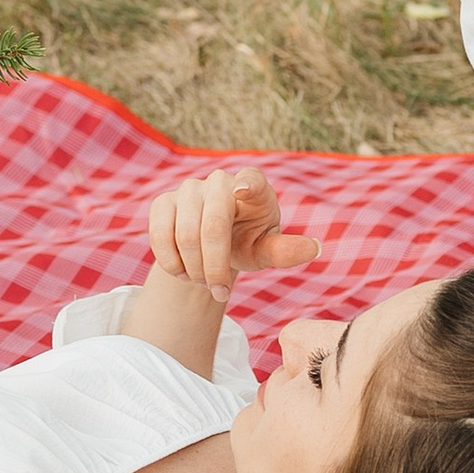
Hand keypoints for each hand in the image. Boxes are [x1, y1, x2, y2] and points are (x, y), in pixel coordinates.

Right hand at [145, 167, 321, 299]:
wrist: (212, 243)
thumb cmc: (247, 241)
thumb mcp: (266, 249)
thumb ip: (285, 250)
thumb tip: (314, 248)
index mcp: (253, 186)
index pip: (251, 180)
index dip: (246, 185)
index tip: (243, 191)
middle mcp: (219, 181)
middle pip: (212, 227)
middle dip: (214, 268)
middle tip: (220, 292)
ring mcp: (189, 189)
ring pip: (184, 235)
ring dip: (193, 270)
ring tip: (203, 281)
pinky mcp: (163, 202)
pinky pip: (159, 235)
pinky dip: (170, 262)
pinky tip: (182, 271)